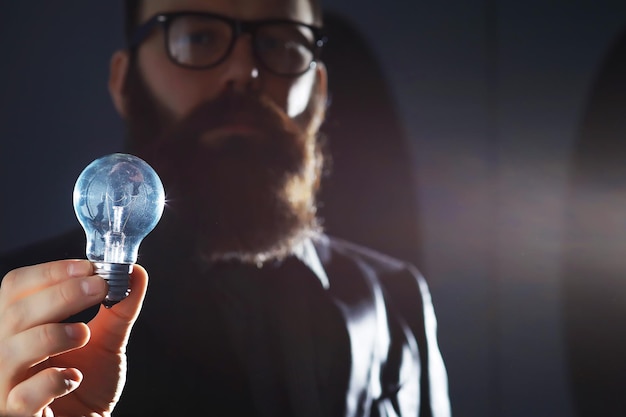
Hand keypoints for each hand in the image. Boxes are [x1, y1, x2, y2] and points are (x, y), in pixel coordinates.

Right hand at [0, 260, 147, 416]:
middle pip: (14, 313)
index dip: (50, 272)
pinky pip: (22, 395)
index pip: (17, 287)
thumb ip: (120, 307)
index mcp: (23, 326)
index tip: (88, 267)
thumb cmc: (89, 382)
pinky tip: (74, 377)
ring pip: (12, 350)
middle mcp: (8, 350)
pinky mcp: (18, 412)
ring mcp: (8, 382)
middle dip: (61, 294)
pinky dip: (51, 381)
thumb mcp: (108, 339)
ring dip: (53, 334)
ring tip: (85, 333)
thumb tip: (135, 272)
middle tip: (98, 288)